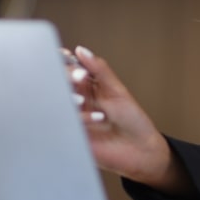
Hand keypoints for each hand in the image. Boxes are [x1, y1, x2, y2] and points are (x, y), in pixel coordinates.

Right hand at [64, 46, 192, 195]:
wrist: (141, 149)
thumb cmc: (132, 119)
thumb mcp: (117, 91)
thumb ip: (99, 70)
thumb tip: (81, 50)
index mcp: (87, 87)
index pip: (69, 70)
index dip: (63, 61)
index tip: (63, 55)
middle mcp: (77, 101)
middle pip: (59, 84)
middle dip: (65, 78)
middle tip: (78, 77)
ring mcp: (74, 118)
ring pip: (59, 103)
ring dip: (68, 98)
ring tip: (82, 100)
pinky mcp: (74, 135)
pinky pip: (68, 123)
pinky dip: (80, 118)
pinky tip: (98, 117)